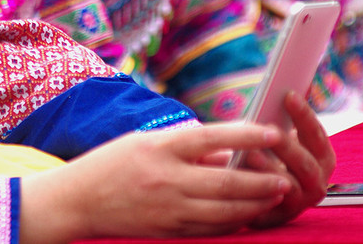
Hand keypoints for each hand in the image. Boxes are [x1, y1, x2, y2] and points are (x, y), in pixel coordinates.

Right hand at [19, 123, 291, 243]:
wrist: (77, 201)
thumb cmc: (110, 164)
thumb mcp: (144, 141)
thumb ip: (184, 145)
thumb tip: (225, 151)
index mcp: (160, 148)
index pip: (210, 137)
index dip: (245, 135)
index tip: (272, 131)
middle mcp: (166, 179)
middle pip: (225, 182)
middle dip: (260, 181)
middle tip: (285, 177)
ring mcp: (168, 209)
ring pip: (223, 211)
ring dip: (255, 204)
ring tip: (275, 196)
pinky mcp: (168, 231)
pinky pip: (209, 229)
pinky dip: (233, 222)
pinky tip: (248, 216)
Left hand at [246, 91, 335, 226]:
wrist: (254, 190)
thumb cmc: (268, 154)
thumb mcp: (276, 136)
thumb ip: (281, 118)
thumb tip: (284, 87)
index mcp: (321, 157)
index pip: (316, 134)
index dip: (304, 115)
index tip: (288, 94)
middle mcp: (317, 180)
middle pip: (305, 162)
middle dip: (286, 144)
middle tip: (268, 127)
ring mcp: (300, 201)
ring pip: (288, 185)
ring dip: (270, 169)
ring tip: (251, 152)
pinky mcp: (278, 216)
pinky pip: (268, 204)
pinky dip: (257, 190)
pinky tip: (242, 176)